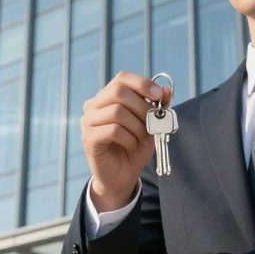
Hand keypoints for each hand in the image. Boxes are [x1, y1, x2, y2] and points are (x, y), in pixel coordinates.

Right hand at [81, 71, 171, 211]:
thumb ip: (158, 107)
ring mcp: (88, 121)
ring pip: (117, 111)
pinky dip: (129, 138)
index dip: (142, 83)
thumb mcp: (151, 125)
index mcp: (107, 97)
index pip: (122, 77)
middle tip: (152, 124)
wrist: (122, 176)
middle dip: (142, 108)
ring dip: (137, 126)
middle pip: (118, 91)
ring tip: (141, 139)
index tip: (159, 96)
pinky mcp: (88, 138)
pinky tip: (131, 146)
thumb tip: (166, 90)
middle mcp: (93, 105)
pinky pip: (113, 130)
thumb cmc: (135, 147)